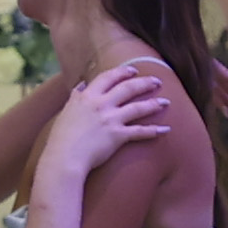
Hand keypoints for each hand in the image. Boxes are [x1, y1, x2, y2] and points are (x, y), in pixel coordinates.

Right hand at [35, 56, 191, 187]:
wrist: (64, 157)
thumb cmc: (61, 138)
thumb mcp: (66, 111)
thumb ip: (74, 97)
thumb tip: (80, 86)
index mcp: (87, 97)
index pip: (107, 77)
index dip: (123, 72)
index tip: (133, 70)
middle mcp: (100, 104)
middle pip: (127, 88)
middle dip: (145, 83)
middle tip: (157, 81)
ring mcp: (110, 119)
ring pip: (138, 107)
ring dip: (154, 103)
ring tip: (166, 102)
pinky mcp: (117, 136)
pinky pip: (140, 131)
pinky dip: (154, 131)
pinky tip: (165, 130)